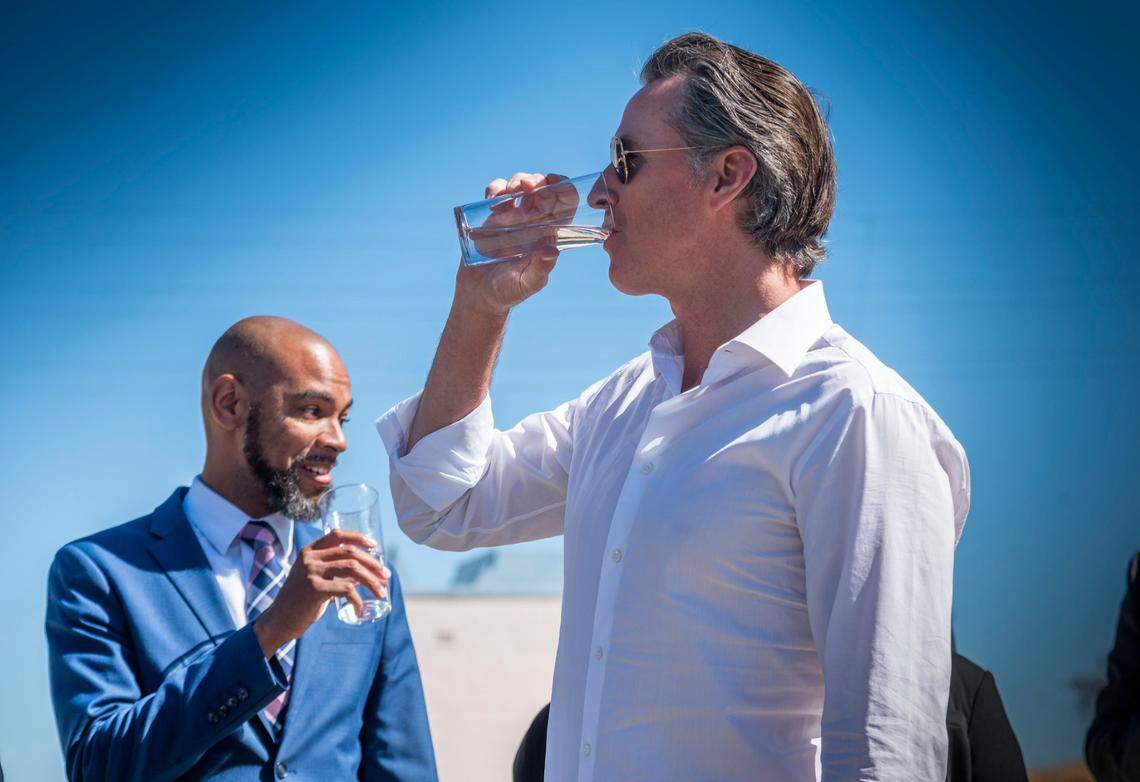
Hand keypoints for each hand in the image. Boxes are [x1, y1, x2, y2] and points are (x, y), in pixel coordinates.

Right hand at [252, 529, 390, 657]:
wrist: (279, 620)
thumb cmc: (301, 601)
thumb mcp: (318, 580)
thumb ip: (337, 573)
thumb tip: (364, 573)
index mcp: (309, 551)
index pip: (337, 535)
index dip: (358, 537)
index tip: (375, 545)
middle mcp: (309, 557)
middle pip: (350, 552)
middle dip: (373, 564)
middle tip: (386, 576)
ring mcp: (311, 571)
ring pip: (352, 568)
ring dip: (371, 581)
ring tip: (381, 592)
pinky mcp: (314, 588)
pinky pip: (346, 589)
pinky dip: (357, 600)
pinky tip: (360, 609)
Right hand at [457, 172, 570, 314]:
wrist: (480, 295)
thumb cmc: (508, 292)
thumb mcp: (527, 283)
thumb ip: (540, 268)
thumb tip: (552, 248)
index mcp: (548, 235)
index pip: (564, 206)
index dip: (563, 188)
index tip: (553, 181)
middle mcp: (533, 223)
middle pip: (541, 190)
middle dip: (537, 181)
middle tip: (527, 185)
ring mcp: (513, 218)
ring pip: (520, 187)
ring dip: (516, 181)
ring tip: (511, 191)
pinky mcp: (492, 217)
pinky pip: (496, 194)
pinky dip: (495, 188)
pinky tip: (493, 198)